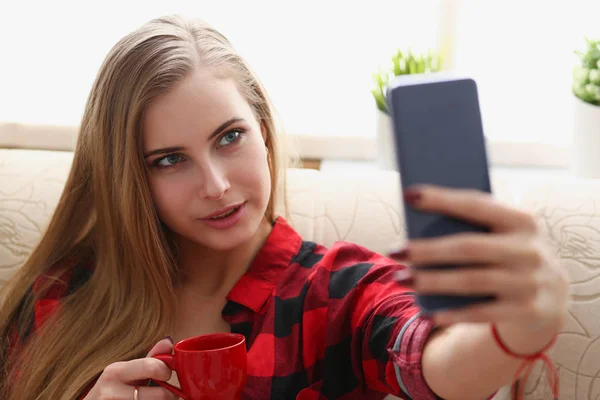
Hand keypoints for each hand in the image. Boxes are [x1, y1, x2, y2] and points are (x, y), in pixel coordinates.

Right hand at [83, 337, 177, 399]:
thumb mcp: (127, 373)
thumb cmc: (112, 392)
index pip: (152, 367)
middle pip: (160, 394)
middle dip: (169, 395)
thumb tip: (168, 341)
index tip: (166, 375)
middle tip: (166, 394)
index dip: (166, 372)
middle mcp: (111, 391)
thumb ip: (149, 359)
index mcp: (115, 372)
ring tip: (152, 399)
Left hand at [390, 184, 568, 353]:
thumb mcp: (504, 233)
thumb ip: (474, 225)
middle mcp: (529, 250)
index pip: (477, 205)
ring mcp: (529, 282)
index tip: (409, 195)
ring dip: (431, 281)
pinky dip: (454, 314)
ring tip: (401, 278)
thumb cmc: (510, 252)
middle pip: (468, 247)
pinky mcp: (527, 311)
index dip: (442, 199)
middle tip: (394, 251)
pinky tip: (428, 314)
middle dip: (427, 249)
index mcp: (522, 221)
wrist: (552, 295)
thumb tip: (420, 222)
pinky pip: (483, 313)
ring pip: (471, 281)